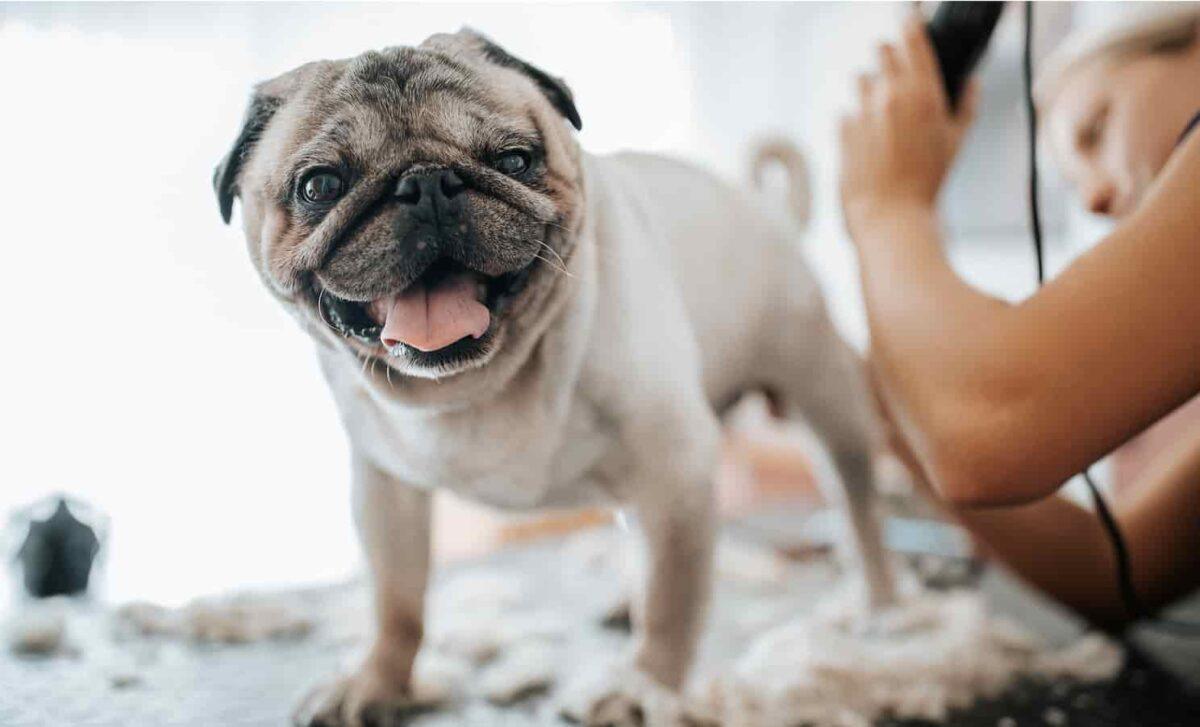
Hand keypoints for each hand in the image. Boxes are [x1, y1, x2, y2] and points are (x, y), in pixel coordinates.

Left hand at [840, 14, 978, 238]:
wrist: (889, 213)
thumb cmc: (927, 182)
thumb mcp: (957, 142)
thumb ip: (968, 106)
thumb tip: (972, 83)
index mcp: (923, 92)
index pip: (912, 38)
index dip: (909, 21)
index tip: (908, 14)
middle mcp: (890, 94)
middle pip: (881, 50)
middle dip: (888, 55)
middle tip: (896, 71)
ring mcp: (862, 110)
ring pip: (861, 78)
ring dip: (870, 86)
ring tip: (881, 111)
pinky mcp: (842, 129)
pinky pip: (847, 111)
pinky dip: (856, 119)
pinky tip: (868, 140)